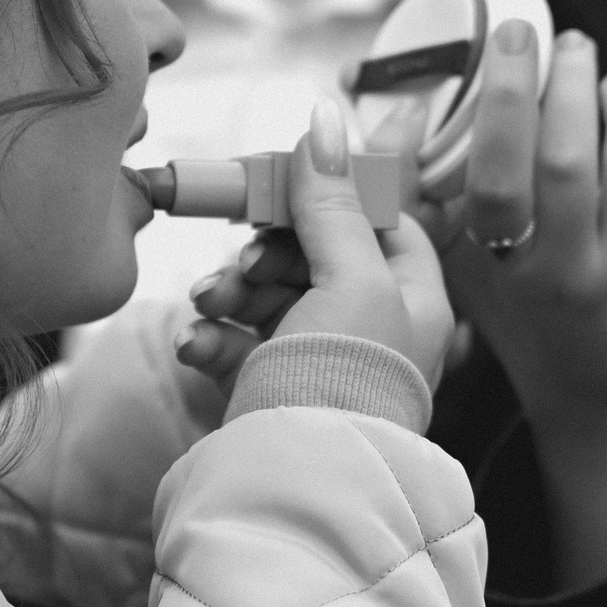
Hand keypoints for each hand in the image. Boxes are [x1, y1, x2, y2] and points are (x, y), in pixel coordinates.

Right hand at [174, 97, 452, 390]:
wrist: (298, 487)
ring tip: (206, 304)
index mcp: (412, 298)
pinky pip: (235, 341)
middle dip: (262, 252)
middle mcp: (370, 328)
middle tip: (240, 264)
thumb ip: (331, 200)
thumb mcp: (349, 278)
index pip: (377, 219)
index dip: (328, 196)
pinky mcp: (269, 388)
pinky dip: (211, 336)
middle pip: (310, 253)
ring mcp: (317, 359)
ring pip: (264, 295)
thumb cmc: (345, 385)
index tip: (282, 186)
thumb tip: (323, 119)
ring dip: (226, 291)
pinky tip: (195, 344)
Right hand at [431, 23, 606, 438]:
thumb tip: (421, 113)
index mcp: (465, 270)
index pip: (431, 192)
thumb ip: (453, 209)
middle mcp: (517, 275)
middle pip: (501, 168)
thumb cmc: (536, 326)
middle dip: (507, 87)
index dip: (422, 128)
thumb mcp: (477, 277)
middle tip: (515, 30)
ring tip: (576, 47)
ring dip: (574, 90)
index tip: (431, 70)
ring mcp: (582, 273)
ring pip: (572, 162)